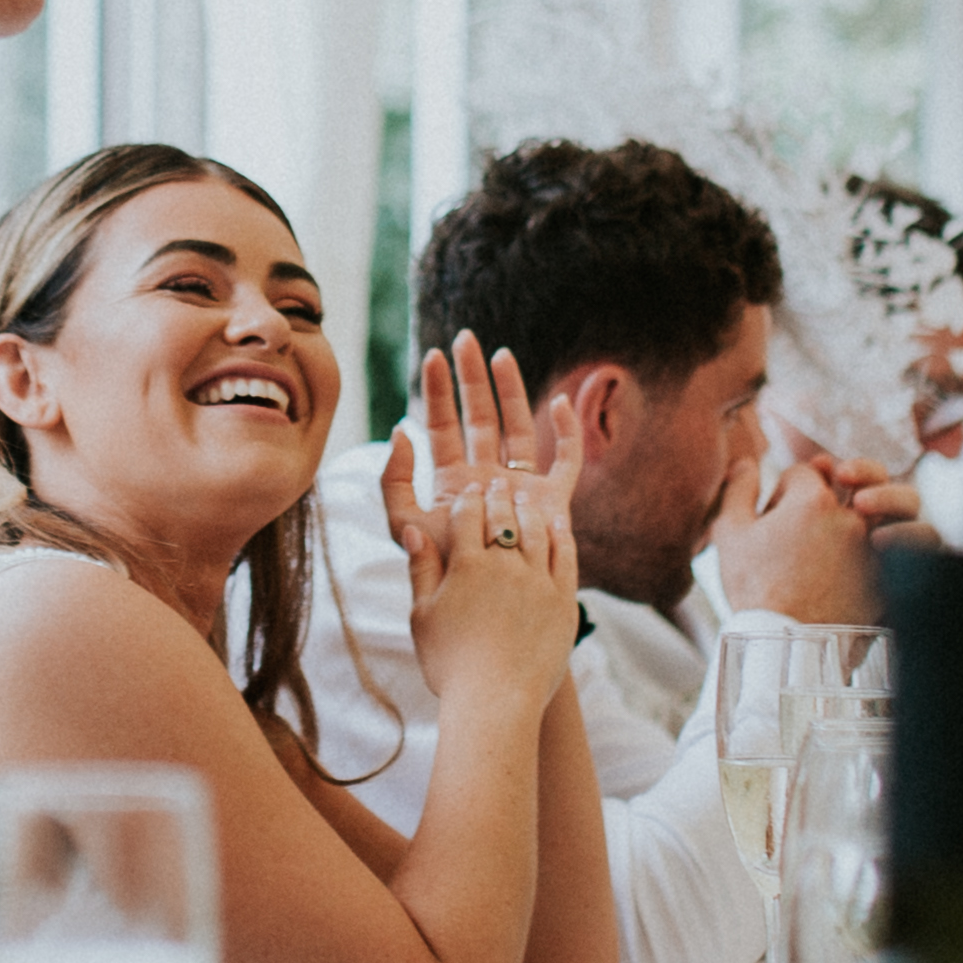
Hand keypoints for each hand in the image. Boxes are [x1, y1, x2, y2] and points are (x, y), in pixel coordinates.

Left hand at [384, 342, 582, 714]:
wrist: (487, 625)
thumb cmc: (445, 584)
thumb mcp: (407, 531)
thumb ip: (394, 487)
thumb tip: (399, 434)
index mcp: (453, 485)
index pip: (443, 427)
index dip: (438, 392)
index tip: (433, 355)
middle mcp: (488, 481)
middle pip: (481, 419)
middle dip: (473, 379)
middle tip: (467, 338)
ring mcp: (521, 490)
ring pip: (520, 430)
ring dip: (514, 393)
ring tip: (504, 355)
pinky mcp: (552, 506)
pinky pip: (565, 463)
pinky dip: (568, 433)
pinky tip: (564, 402)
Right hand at [715, 445, 916, 625]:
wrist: (785, 647)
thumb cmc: (754, 591)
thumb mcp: (730, 534)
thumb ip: (739, 490)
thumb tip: (747, 461)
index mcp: (812, 501)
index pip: (806, 473)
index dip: (786, 489)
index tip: (774, 516)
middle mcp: (853, 517)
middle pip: (864, 475)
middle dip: (850, 473)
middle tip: (833, 490)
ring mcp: (878, 546)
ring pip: (903, 502)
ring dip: (890, 498)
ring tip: (869, 510)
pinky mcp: (894, 574)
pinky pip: (923, 545)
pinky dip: (914, 537)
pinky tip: (893, 540)